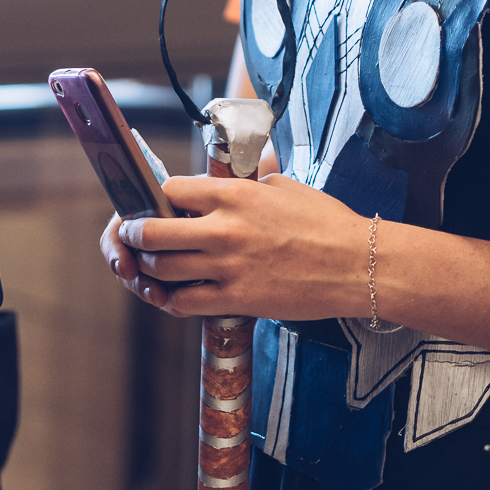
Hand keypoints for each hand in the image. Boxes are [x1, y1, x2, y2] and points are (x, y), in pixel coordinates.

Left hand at [101, 173, 367, 319]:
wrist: (357, 264)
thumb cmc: (327, 223)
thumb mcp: (283, 186)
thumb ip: (245, 187)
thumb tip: (220, 191)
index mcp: (234, 193)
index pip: (170, 189)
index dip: (156, 197)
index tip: (155, 204)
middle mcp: (223, 228)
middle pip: (150, 231)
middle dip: (133, 234)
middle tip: (132, 236)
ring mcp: (227, 266)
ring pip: (160, 269)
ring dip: (148, 268)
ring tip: (150, 267)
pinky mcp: (236, 299)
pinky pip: (184, 303)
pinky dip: (170, 300)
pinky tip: (171, 295)